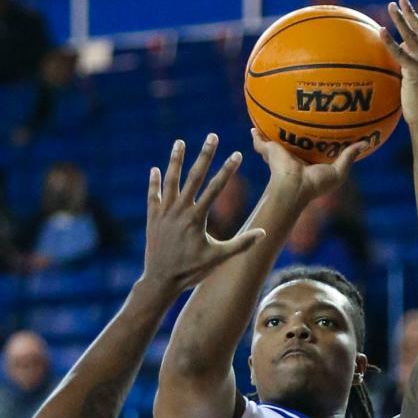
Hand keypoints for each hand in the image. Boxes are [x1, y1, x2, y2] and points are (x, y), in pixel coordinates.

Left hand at [141, 134, 266, 296]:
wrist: (161, 281)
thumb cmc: (192, 271)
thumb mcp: (219, 258)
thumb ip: (241, 244)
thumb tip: (264, 233)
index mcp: (197, 218)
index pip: (216, 188)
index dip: (228, 170)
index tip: (237, 154)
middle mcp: (179, 211)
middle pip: (194, 177)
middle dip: (205, 155)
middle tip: (212, 136)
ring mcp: (164, 213)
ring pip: (170, 181)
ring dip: (175, 160)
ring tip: (179, 142)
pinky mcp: (153, 219)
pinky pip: (153, 196)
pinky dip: (154, 182)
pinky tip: (155, 169)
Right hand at [251, 128, 365, 203]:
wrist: (293, 188)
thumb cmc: (315, 184)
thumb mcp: (338, 171)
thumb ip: (349, 156)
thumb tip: (367, 142)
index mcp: (307, 163)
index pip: (310, 149)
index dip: (314, 141)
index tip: (318, 130)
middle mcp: (292, 158)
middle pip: (291, 143)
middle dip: (291, 134)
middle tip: (294, 119)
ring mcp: (279, 155)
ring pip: (274, 141)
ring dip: (270, 132)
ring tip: (269, 118)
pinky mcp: (269, 152)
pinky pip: (260, 141)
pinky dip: (256, 135)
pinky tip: (253, 127)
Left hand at [380, 0, 417, 127]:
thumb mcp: (417, 82)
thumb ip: (411, 65)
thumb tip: (400, 49)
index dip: (417, 23)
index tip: (409, 10)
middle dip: (411, 13)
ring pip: (413, 36)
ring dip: (401, 20)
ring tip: (390, 7)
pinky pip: (401, 54)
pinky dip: (390, 42)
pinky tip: (381, 32)